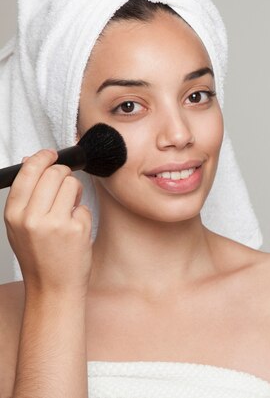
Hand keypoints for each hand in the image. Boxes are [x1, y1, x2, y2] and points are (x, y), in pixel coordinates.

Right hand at [3, 149, 92, 294]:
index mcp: (14, 214)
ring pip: (72, 184)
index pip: (28, 171)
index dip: (42, 158)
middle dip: (64, 174)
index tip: (51, 154)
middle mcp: (32, 217)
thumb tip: (30, 161)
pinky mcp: (76, 229)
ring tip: (68, 209)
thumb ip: (25, 196)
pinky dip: (81, 214)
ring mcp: (55, 223)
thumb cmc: (39, 257)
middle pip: (54, 172)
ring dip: (74, 192)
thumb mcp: (20, 226)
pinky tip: (74, 229)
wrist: (53, 287)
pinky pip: (83, 205)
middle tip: (65, 187)